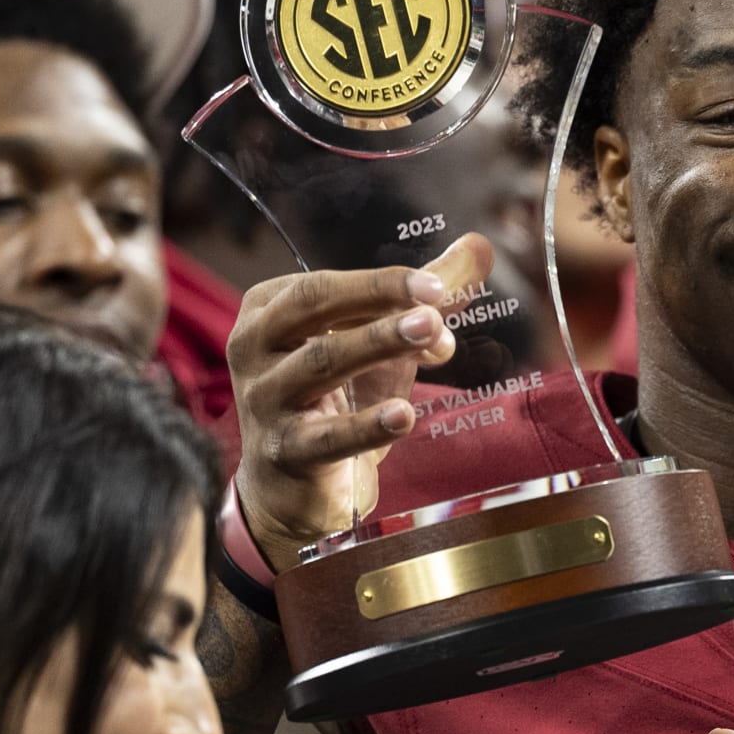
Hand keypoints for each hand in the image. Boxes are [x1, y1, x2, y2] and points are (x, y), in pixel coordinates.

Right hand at [229, 235, 491, 571]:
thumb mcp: (378, 342)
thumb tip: (479, 246)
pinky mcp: (284, 452)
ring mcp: (264, 400)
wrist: (294, 487)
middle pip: (312, 305)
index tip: (439, 292)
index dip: (385, 286)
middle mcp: (254, 347)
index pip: (325, 284)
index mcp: (268, 310)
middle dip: (376, 296)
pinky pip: (328, 435)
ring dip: (379, 344)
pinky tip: (404, 414)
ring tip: (432, 336)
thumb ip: (423, 296)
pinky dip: (367, 424)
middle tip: (435, 302)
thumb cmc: (337, 399)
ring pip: (322, 362)